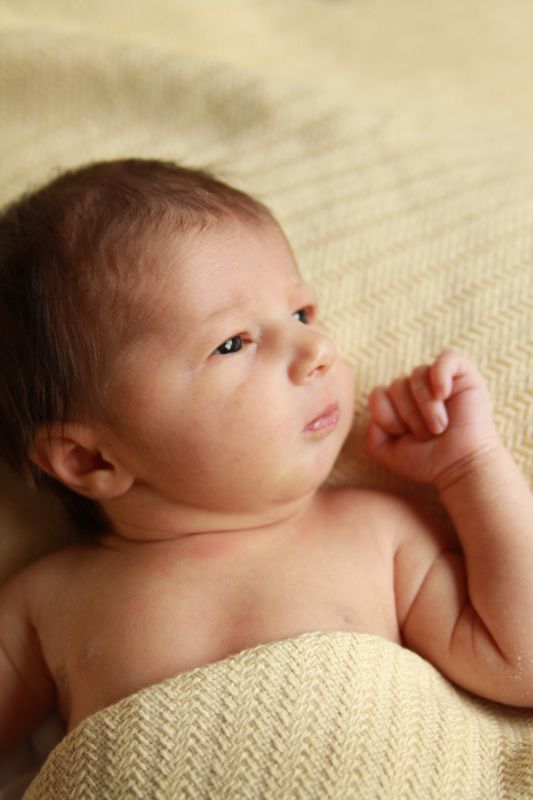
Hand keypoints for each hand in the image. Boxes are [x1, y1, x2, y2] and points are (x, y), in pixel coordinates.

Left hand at [365, 350, 499, 488]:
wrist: (460, 467)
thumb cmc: (427, 460)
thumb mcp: (386, 451)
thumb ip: (370, 432)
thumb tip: (375, 410)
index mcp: (399, 403)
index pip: (378, 393)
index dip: (386, 414)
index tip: (402, 434)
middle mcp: (417, 390)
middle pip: (397, 384)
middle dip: (409, 414)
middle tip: (427, 435)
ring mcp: (440, 381)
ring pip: (417, 374)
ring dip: (426, 406)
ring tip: (439, 427)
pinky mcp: (464, 376)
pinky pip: (448, 357)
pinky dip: (441, 373)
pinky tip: (442, 394)